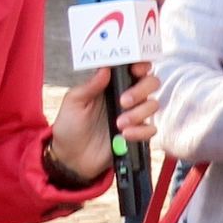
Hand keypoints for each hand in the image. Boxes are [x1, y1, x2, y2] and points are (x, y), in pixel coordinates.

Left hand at [48, 62, 159, 180]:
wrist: (72, 157)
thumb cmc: (70, 126)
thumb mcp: (73, 102)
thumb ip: (90, 85)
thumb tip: (105, 68)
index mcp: (111, 85)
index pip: (134, 69)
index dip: (141, 65)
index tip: (137, 69)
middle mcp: (127, 97)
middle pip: (151, 83)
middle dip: (141, 90)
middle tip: (123, 102)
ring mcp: (134, 115)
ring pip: (153, 105)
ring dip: (138, 113)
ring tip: (119, 124)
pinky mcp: (137, 134)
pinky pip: (151, 128)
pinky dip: (141, 131)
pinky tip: (125, 136)